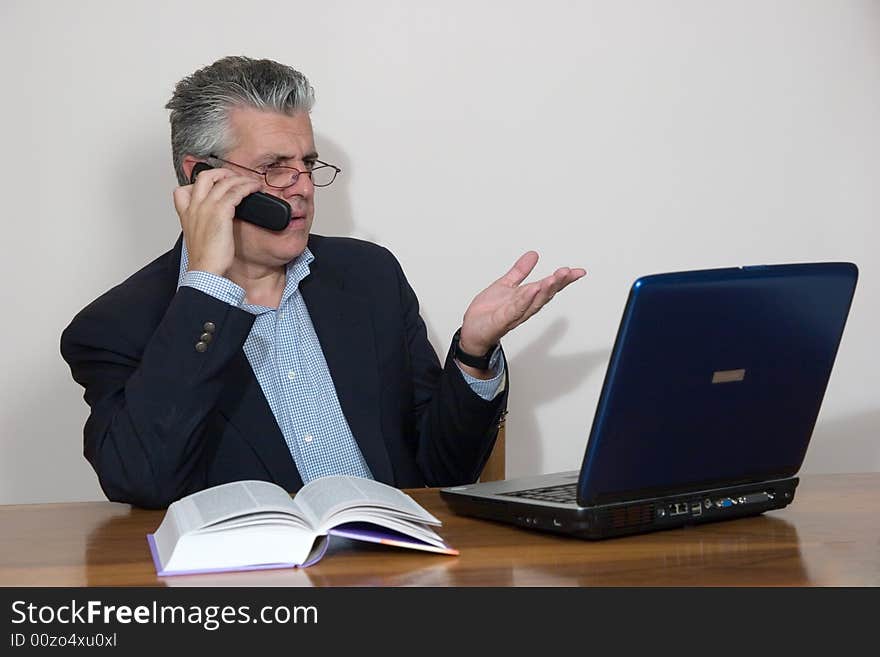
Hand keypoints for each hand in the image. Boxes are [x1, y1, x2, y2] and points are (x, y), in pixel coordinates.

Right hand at [172, 167, 262, 276]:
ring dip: (240, 179)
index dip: (198, 183)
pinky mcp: (221, 213)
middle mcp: (194, 207)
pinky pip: (236, 191)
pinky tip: (254, 189)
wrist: (204, 270)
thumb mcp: (197, 238)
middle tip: (234, 177)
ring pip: (224, 182)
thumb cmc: (204, 259)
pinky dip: (247, 187)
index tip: (213, 185)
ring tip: (250, 183)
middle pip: (205, 177)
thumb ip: (201, 226)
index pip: (183, 189)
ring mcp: (207, 208)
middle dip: (222, 173)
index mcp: (186, 214)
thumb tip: (213, 223)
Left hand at [459, 251, 585, 356]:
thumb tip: (533, 255)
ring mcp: (514, 314)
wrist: (472, 331)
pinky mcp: (502, 320)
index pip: (548, 287)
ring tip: (554, 278)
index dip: (563, 280)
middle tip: (568, 272)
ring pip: (533, 303)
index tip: (578, 271)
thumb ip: (520, 271)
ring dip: (544, 291)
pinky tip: (532, 290)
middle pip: (545, 295)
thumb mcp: (505, 285)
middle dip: (557, 283)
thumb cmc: (489, 312)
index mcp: (526, 298)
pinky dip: (524, 300)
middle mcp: (524, 307)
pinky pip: (515, 310)